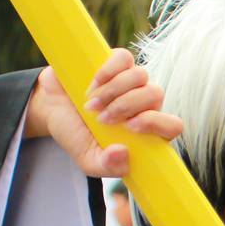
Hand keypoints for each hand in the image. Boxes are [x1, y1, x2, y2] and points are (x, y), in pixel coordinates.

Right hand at [24, 51, 183, 178]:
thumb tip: (124, 154)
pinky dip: (107, 71)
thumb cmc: (76, 135)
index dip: (157, 122)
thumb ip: (107, 167)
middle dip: (126, 105)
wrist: (51, 108)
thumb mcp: (88, 160)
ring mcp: (132, 81)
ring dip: (114, 90)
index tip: (130, 126)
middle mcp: (144, 104)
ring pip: (141, 75)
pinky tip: (93, 84)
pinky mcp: (116, 62)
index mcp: (146, 130)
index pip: (173, 125)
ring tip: (92, 105)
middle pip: (156, 94)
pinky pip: (124, 58)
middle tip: (102, 119)